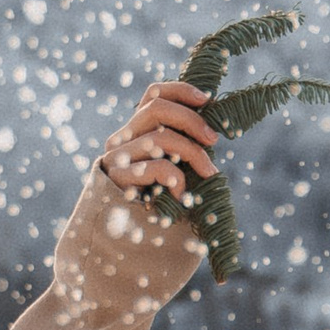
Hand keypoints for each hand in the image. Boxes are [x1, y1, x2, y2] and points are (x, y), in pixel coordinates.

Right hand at [99, 76, 216, 202]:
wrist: (127, 238)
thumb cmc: (158, 200)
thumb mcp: (174, 166)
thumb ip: (184, 145)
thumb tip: (212, 131)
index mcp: (135, 131)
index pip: (153, 94)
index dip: (181, 91)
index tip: (206, 100)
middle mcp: (121, 139)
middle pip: (156, 108)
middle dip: (191, 120)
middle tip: (213, 140)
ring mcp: (116, 158)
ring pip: (159, 137)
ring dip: (192, 153)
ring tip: (208, 172)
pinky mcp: (117, 179)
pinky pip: (155, 167)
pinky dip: (176, 177)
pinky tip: (181, 193)